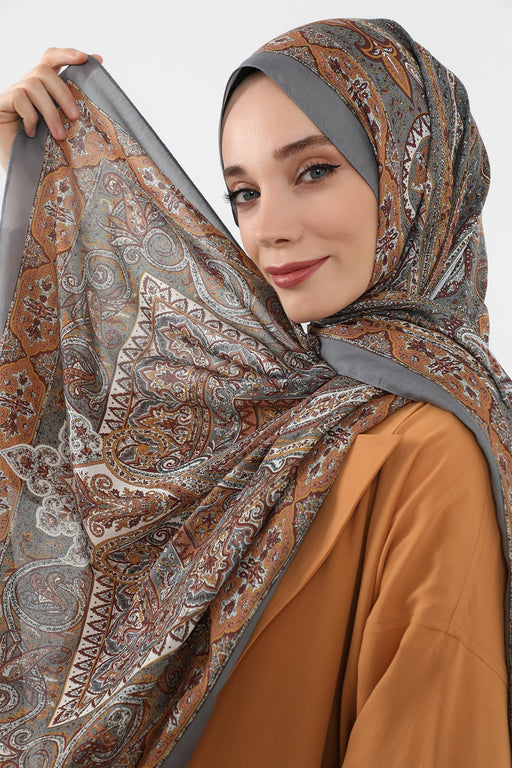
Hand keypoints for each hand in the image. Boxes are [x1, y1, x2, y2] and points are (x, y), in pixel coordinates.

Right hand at [0, 48, 102, 170]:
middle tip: (75, 117)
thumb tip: (94, 102)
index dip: (67, 54)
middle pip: (44, 71)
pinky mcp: (1, 102)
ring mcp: (13, 93)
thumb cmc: (44, 149)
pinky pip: (20, 99)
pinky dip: (30, 117)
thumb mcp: (63, 128)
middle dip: (63, 93)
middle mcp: (27, 86)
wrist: (20, 169)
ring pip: (33, 85)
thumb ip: (73, 111)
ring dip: (50, 112)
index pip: (52, 58)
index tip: (86, 59)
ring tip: (59, 136)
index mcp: (43, 88)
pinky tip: (31, 134)